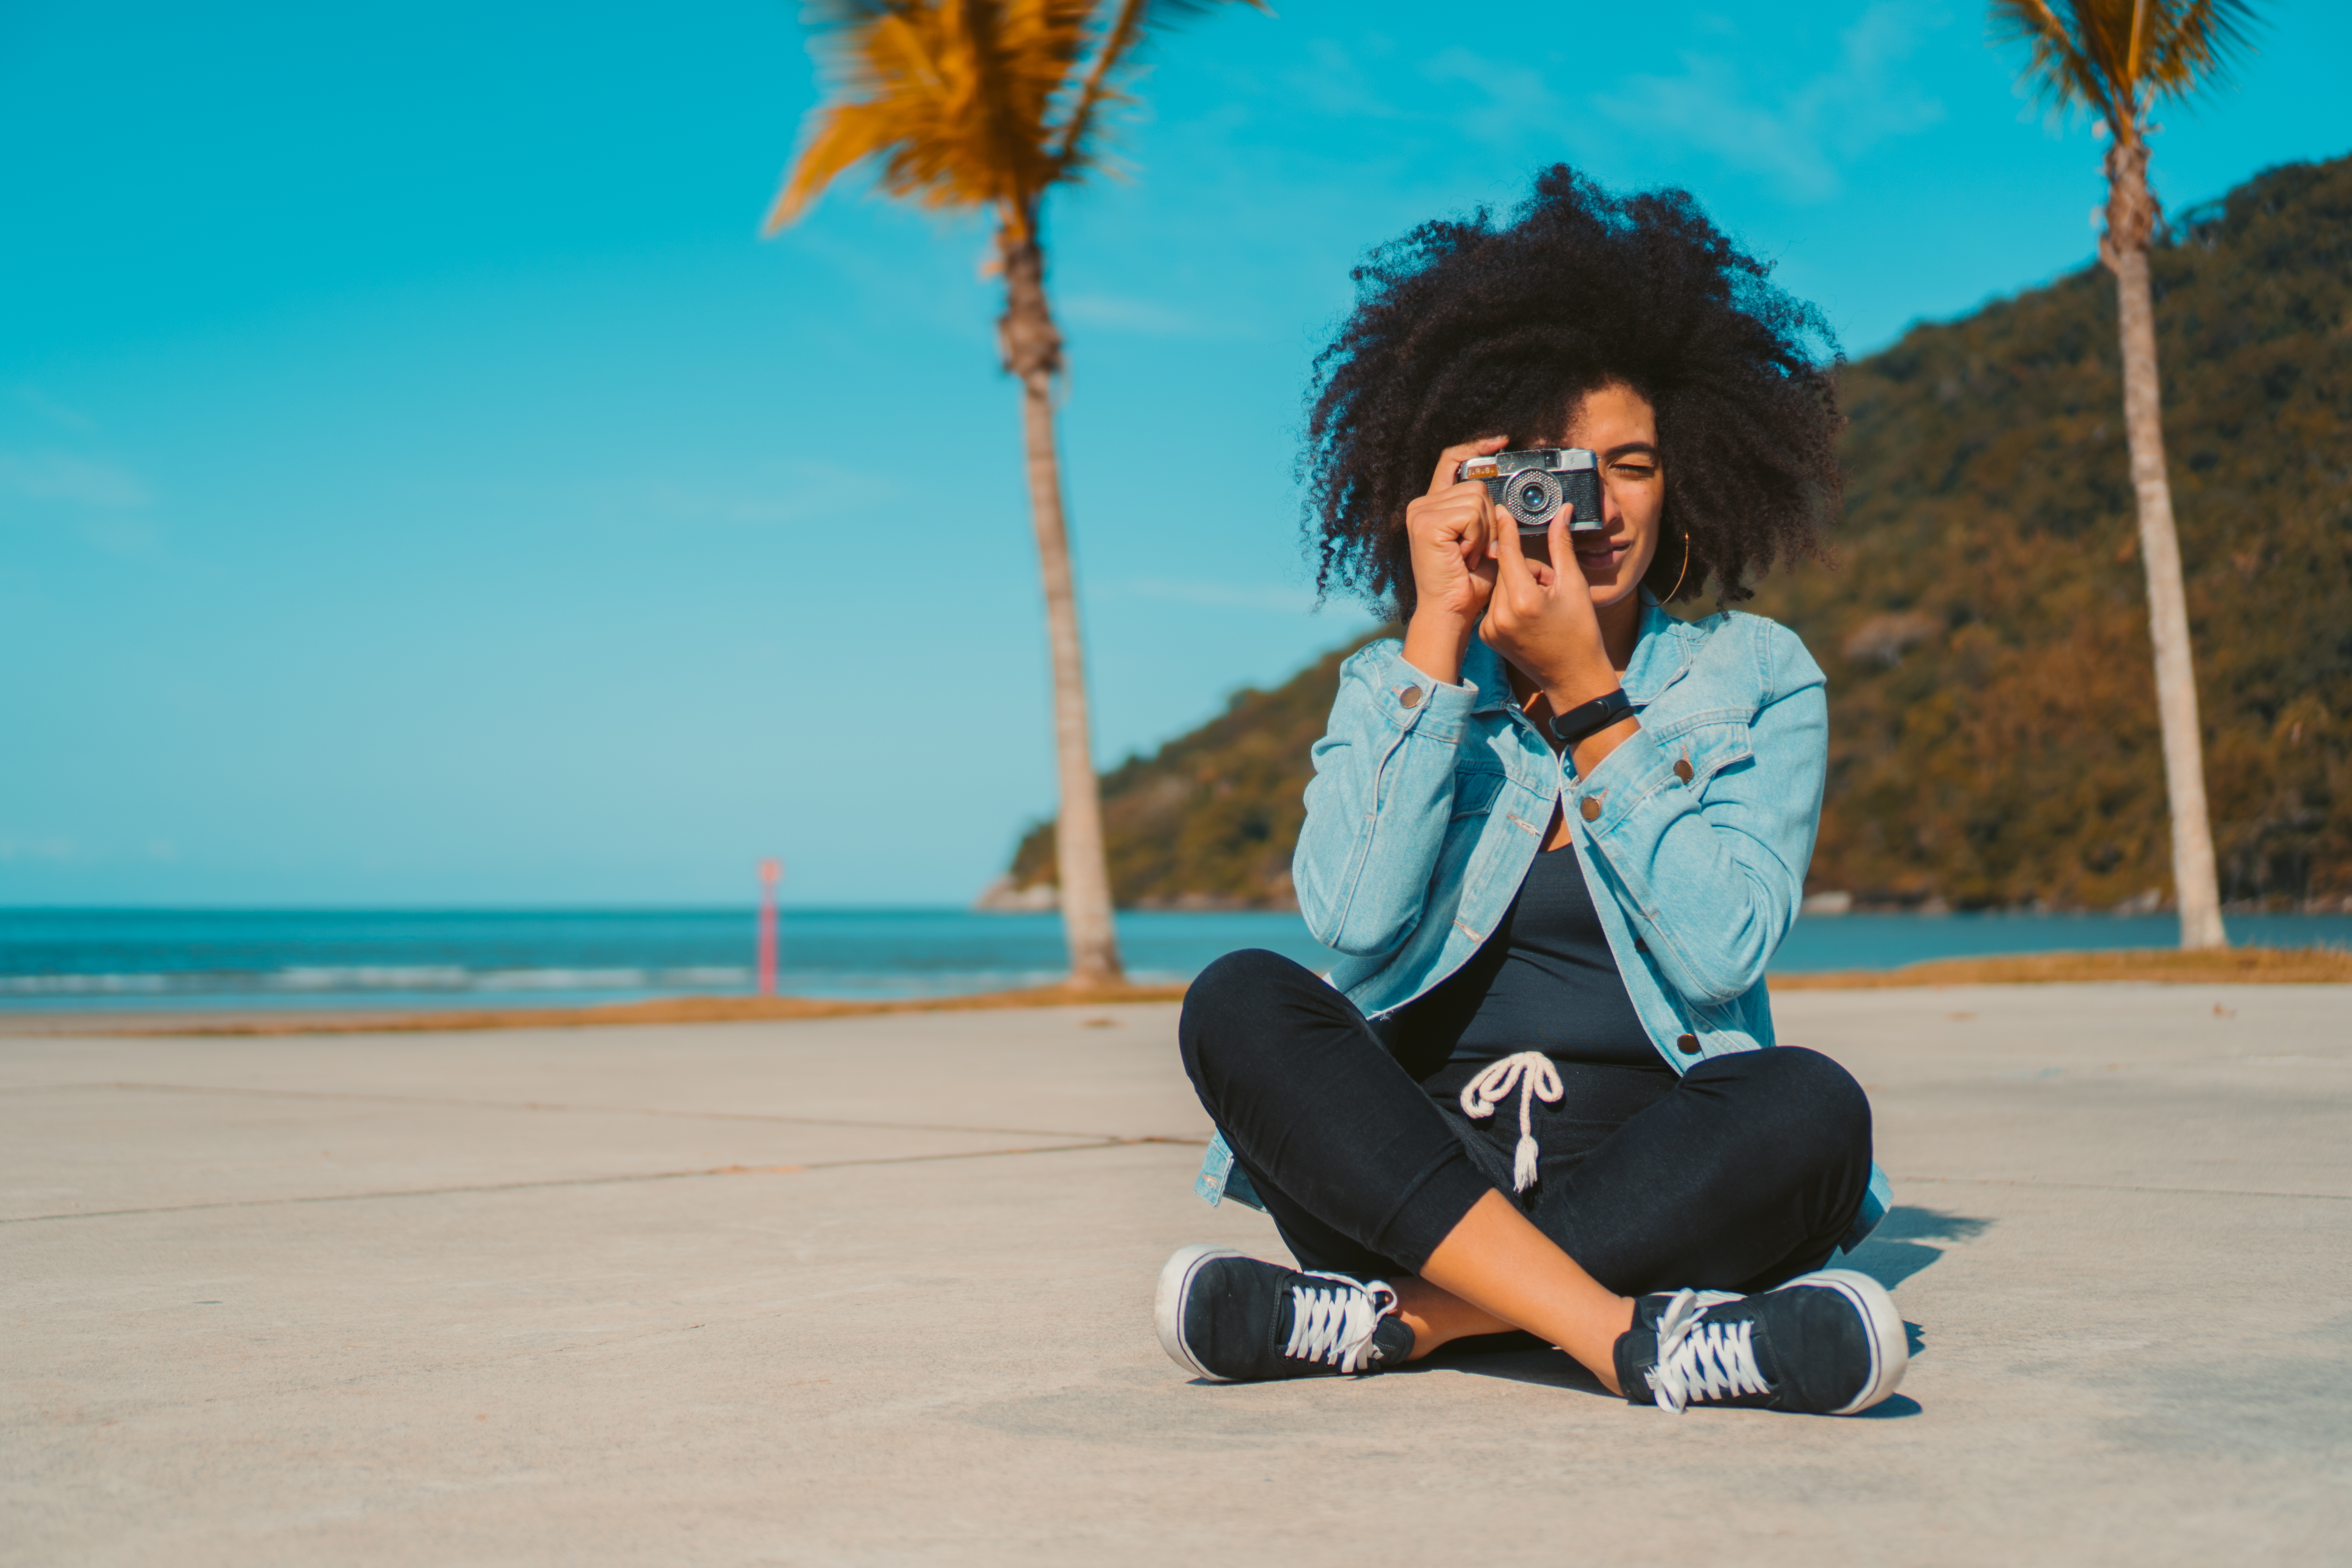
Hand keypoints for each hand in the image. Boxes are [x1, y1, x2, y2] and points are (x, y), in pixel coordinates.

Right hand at [1399, 437, 1505, 684]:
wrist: (1451, 612)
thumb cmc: (1468, 582)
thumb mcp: (1483, 539)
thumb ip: (1488, 513)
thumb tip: (1504, 493)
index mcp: (1433, 506)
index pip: (1452, 460)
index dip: (1477, 447)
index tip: (1502, 441)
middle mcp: (1421, 505)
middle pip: (1475, 484)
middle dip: (1489, 518)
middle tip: (1476, 549)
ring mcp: (1421, 512)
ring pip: (1477, 499)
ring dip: (1484, 531)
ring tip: (1469, 554)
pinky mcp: (1426, 523)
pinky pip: (1472, 514)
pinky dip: (1477, 537)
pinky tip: (1465, 556)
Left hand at [1479, 506, 1617, 712]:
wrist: (1573, 678)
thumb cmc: (1580, 632)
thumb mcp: (1574, 586)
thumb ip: (1562, 546)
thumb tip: (1562, 512)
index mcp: (1523, 600)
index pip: (1508, 552)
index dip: (1506, 528)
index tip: (1500, 509)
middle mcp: (1500, 615)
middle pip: (1506, 569)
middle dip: (1527, 569)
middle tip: (1549, 586)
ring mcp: (1490, 629)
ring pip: (1500, 586)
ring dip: (1519, 585)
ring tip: (1542, 604)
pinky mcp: (1486, 637)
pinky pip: (1494, 605)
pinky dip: (1510, 602)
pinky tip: (1530, 617)